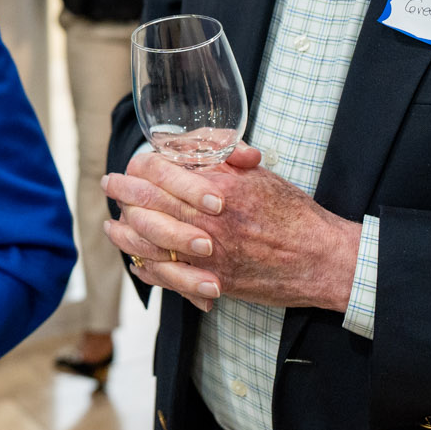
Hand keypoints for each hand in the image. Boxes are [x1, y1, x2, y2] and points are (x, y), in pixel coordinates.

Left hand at [101, 145, 360, 313]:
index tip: (127, 169)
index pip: (159, 171)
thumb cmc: (294, 216)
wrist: (320, 259)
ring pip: (147, 242)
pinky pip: (165, 276)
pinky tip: (137, 260)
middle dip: (121, 194)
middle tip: (110, 187)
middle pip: (145, 203)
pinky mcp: (210, 281)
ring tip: (112, 226)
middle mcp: (206, 220)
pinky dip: (146, 267)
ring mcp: (206, 254)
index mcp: (218, 187)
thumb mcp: (260, 176)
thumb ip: (224, 160)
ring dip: (124, 233)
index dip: (137, 168)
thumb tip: (193, 148)